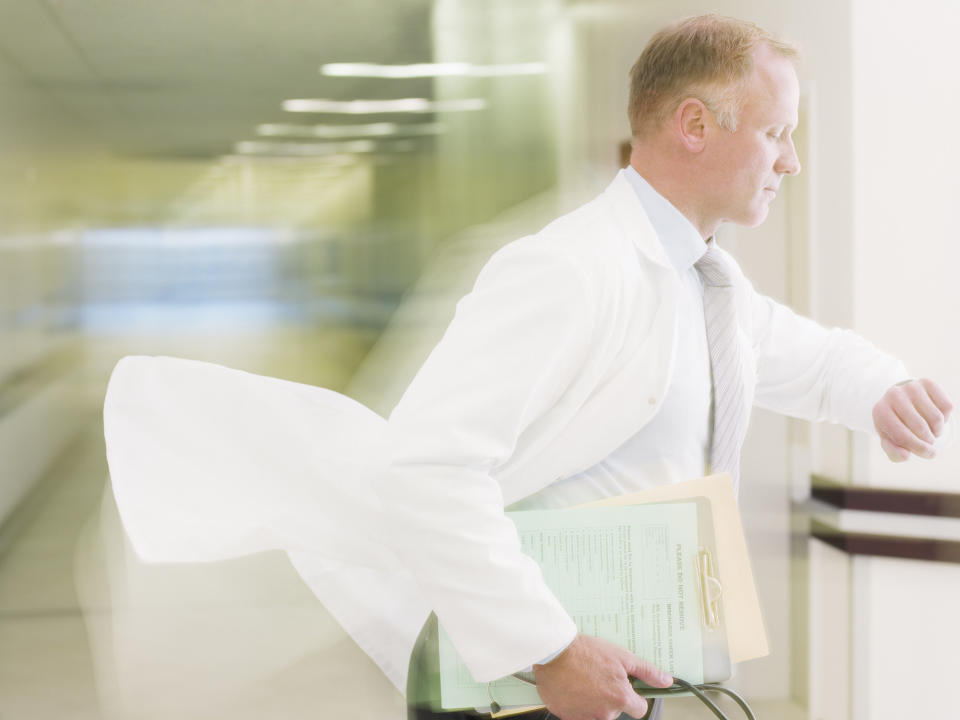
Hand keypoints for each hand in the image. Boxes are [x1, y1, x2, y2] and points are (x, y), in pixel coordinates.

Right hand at [532, 634, 672, 719]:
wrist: (554, 652)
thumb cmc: (586, 652)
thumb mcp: (622, 656)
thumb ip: (646, 671)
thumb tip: (666, 681)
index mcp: (620, 699)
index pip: (639, 709)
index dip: (634, 697)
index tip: (625, 687)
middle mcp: (604, 713)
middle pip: (615, 711)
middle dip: (610, 697)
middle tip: (599, 677)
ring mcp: (584, 717)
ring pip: (596, 713)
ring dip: (593, 701)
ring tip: (583, 679)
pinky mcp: (567, 716)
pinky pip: (578, 714)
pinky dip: (576, 703)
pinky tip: (572, 686)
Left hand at [872, 378, 953, 461]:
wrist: (899, 400)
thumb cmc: (896, 425)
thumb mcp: (891, 440)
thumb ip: (895, 452)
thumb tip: (905, 455)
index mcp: (880, 412)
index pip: (902, 435)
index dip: (919, 448)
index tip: (930, 454)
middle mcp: (893, 395)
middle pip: (920, 428)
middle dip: (929, 441)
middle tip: (929, 442)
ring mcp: (910, 386)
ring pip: (936, 418)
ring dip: (938, 430)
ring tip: (931, 430)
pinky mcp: (927, 382)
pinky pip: (947, 407)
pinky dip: (946, 418)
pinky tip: (934, 417)